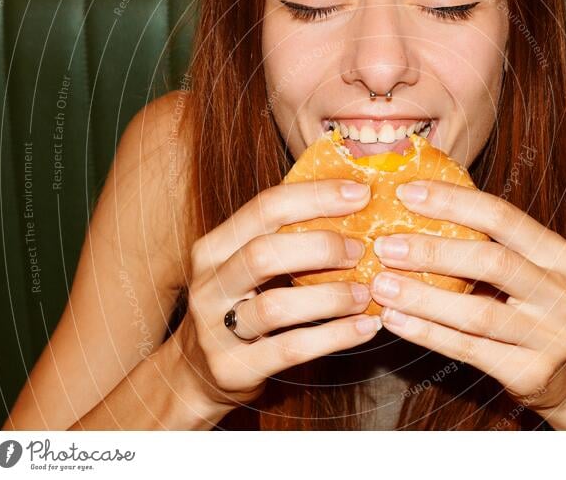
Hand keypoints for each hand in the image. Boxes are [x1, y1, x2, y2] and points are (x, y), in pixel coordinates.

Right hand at [169, 179, 382, 415]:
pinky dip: (334, 337)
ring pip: (276, 306)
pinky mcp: (232, 368)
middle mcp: (209, 284)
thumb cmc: (242, 305)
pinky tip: (365, 328)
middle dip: (322, 247)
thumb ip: (287, 236)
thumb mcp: (249, 265)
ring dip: (331, 297)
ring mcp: (215, 329)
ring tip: (366, 294)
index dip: (316, 196)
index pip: (265, 207)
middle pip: (265, 252)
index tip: (360, 193)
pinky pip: (291, 349)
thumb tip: (355, 200)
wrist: (198, 372)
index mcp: (214, 247)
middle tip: (362, 251)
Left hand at [368, 179, 565, 416]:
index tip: (406, 192)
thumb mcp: (525, 269)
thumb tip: (415, 203)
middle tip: (385, 246)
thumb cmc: (530, 308)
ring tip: (381, 286)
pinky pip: (468, 349)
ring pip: (476, 313)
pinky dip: (426, 333)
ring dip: (422, 298)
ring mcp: (550, 336)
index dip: (452, 202)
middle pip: (491, 262)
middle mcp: (560, 293)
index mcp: (559, 255)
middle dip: (432, 252)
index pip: (502, 217)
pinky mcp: (529, 372)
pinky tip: (395, 320)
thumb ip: (486, 242)